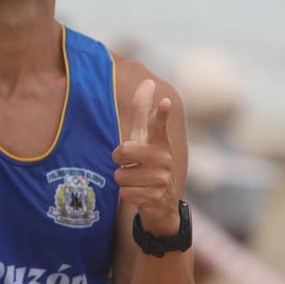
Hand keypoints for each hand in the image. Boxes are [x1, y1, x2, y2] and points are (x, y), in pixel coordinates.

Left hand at [113, 79, 180, 235]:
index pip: (159, 124)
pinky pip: (125, 192)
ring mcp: (162, 178)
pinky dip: (127, 194)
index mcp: (160, 141)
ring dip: (123, 180)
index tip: (165, 102)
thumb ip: (143, 111)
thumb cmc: (148, 162)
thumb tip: (148, 80)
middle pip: (123, 150)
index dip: (160, 113)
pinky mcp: (156, 197)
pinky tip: (140, 194)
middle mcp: (164, 157)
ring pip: (121, 174)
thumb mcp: (144, 137)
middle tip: (130, 164)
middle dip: (119, 160)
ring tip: (137, 181)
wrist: (162, 203)